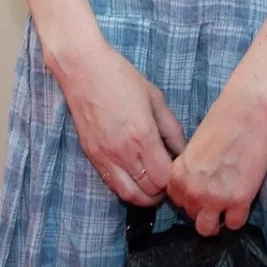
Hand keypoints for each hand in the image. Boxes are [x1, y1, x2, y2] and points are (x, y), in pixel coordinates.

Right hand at [51, 38, 185, 204]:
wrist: (83, 70)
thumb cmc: (121, 77)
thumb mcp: (155, 98)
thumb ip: (172, 128)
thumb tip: (182, 150)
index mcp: (143, 135)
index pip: (164, 178)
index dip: (174, 178)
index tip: (178, 169)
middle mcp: (124, 152)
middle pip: (149, 192)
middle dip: (162, 189)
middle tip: (167, 177)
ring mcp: (105, 157)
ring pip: (129, 195)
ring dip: (144, 195)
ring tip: (152, 183)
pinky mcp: (92, 157)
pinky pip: (112, 185)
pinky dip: (127, 188)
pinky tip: (134, 176)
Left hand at [167, 82, 266, 234]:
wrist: (248, 108)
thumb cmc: (223, 118)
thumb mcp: (195, 145)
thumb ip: (190, 168)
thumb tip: (195, 183)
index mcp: (178, 174)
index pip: (177, 202)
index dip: (191, 195)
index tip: (203, 187)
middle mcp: (192, 190)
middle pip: (192, 215)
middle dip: (205, 206)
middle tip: (220, 190)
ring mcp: (215, 198)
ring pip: (208, 229)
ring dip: (217, 219)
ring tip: (228, 204)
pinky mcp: (239, 201)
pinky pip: (235, 224)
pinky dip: (238, 215)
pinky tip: (243, 199)